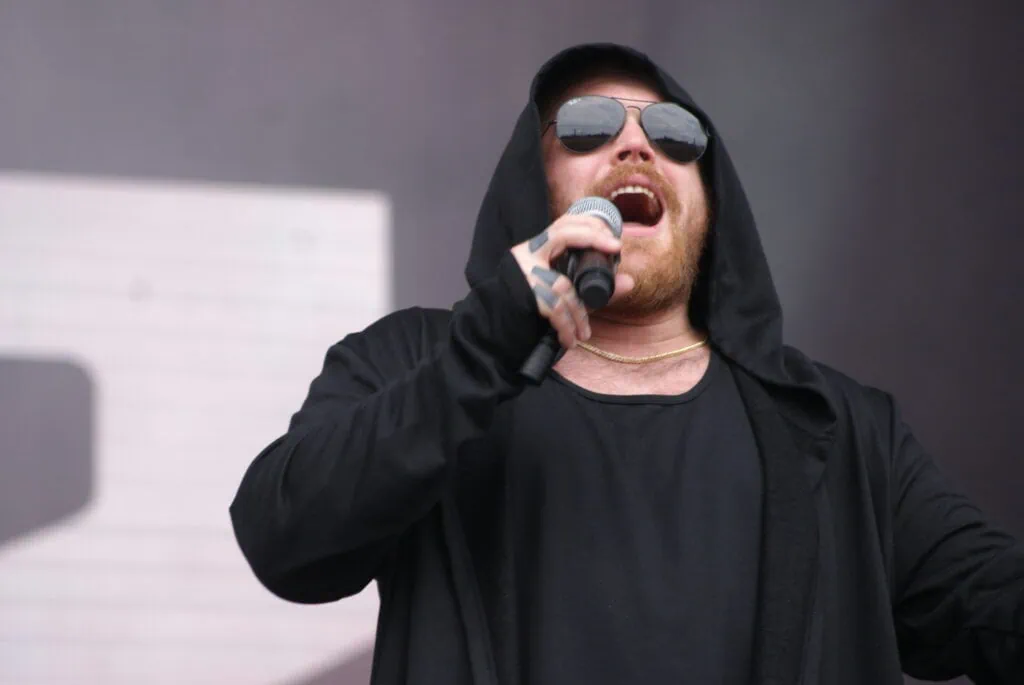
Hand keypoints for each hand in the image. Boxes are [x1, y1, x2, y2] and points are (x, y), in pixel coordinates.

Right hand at [510, 215, 633, 349]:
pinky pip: (554, 309)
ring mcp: (524, 274)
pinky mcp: (523, 295)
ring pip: (563, 286)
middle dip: (592, 238)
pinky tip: (571, 340)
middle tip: (614, 250)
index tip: (614, 240)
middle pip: (561, 235)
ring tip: (585, 332)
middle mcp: (527, 255)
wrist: (497, 330)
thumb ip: (592, 287)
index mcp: (535, 250)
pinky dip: (567, 327)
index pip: (563, 225)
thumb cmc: (531, 308)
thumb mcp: (563, 294)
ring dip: (580, 314)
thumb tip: (629, 281)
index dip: (589, 225)